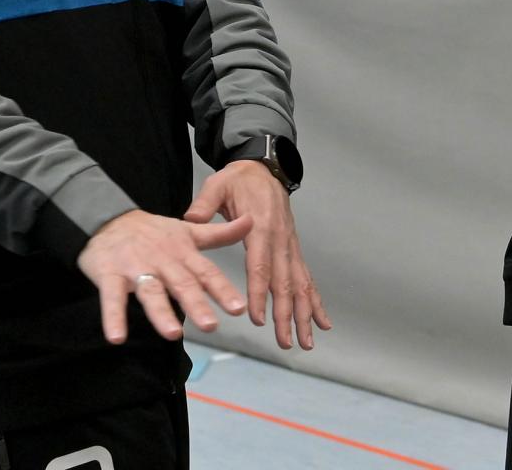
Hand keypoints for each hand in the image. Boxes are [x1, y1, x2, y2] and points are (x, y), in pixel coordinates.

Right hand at [76, 209, 251, 344]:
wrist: (110, 217)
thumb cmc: (154, 232)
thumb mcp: (188, 232)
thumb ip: (219, 234)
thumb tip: (252, 222)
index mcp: (183, 253)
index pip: (206, 273)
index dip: (222, 290)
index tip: (239, 308)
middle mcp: (162, 261)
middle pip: (181, 284)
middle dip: (196, 304)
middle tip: (211, 326)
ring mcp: (135, 268)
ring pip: (150, 291)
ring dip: (161, 313)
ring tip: (173, 334)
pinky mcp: (109, 275)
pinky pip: (112, 298)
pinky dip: (113, 317)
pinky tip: (117, 338)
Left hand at [185, 160, 331, 350]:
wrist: (265, 168)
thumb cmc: (239, 180)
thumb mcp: (217, 185)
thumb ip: (204, 205)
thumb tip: (189, 220)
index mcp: (260, 227)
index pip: (260, 265)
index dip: (259, 293)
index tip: (258, 318)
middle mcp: (280, 239)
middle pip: (284, 282)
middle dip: (286, 315)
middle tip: (284, 342)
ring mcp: (290, 246)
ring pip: (300, 285)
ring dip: (304, 314)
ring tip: (306, 342)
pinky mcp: (294, 249)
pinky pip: (307, 278)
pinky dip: (316, 301)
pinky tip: (322, 323)